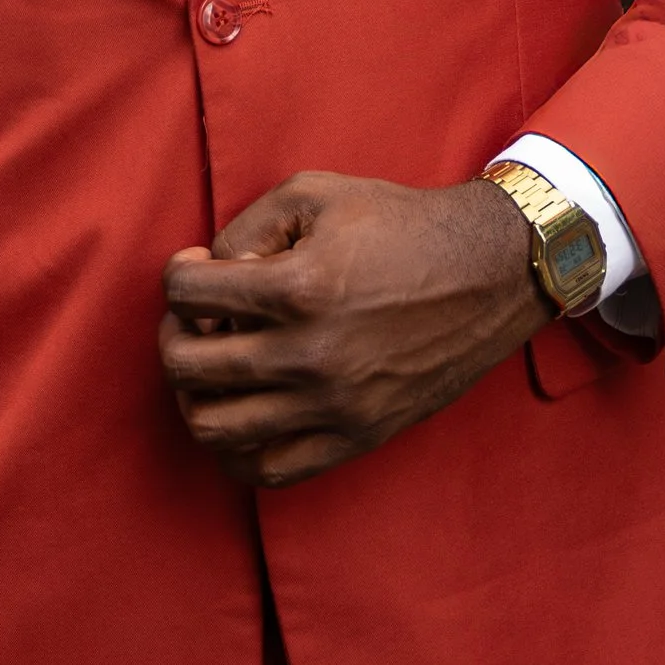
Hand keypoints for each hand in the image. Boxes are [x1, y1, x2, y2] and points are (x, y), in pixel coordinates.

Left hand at [159, 172, 545, 486]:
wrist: (489, 272)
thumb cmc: (401, 224)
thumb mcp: (317, 193)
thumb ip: (246, 226)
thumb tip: (210, 274)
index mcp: (298, 287)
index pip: (186, 294)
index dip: (180, 274)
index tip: (199, 269)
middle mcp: (310, 354)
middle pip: (187, 365)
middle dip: (176, 334)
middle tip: (196, 318)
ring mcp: (333, 405)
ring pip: (215, 428)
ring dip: (195, 394)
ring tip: (215, 366)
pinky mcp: (356, 436)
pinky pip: (269, 470)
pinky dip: (238, 450)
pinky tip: (244, 413)